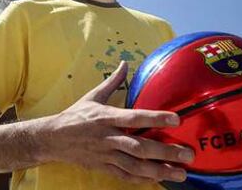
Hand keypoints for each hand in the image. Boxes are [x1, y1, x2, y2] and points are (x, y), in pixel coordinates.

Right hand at [45, 61, 194, 183]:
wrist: (52, 138)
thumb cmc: (75, 115)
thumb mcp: (93, 95)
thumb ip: (112, 81)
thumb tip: (124, 62)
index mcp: (106, 117)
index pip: (135, 117)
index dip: (156, 118)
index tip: (176, 119)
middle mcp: (108, 137)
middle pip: (140, 146)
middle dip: (166, 151)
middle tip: (188, 154)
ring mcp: (105, 154)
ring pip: (135, 166)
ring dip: (159, 170)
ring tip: (180, 174)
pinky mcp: (102, 167)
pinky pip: (124, 175)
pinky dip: (141, 179)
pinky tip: (157, 180)